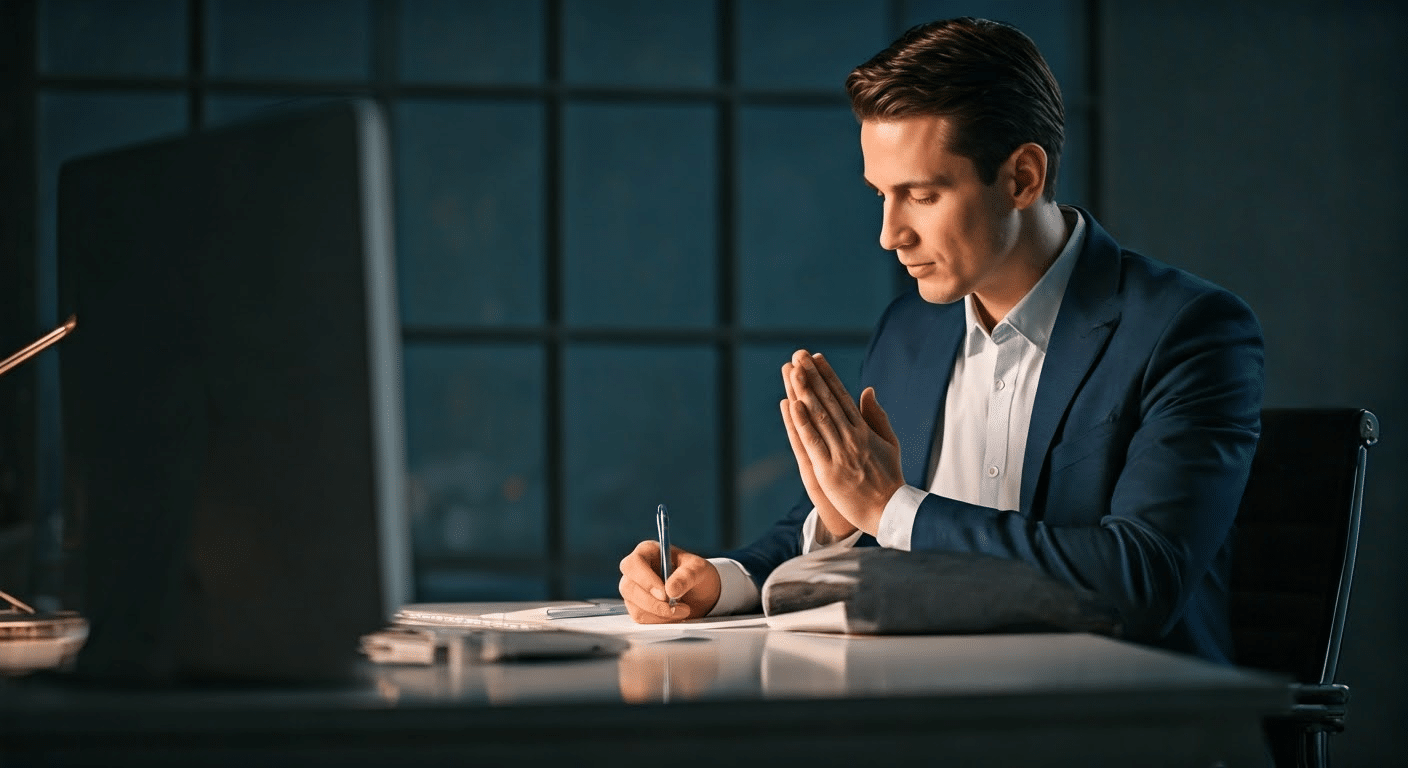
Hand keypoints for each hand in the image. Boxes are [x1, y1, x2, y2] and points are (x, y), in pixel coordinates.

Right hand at [618, 540, 720, 623]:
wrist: (701, 594)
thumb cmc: (696, 574)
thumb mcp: (699, 569)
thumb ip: (687, 576)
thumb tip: (670, 590)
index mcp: (647, 552)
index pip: (633, 564)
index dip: (645, 580)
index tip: (665, 594)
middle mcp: (635, 570)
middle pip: (628, 587)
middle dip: (652, 602)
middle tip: (673, 607)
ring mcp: (633, 589)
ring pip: (634, 606)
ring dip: (659, 613)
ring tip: (683, 609)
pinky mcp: (636, 606)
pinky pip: (640, 617)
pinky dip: (659, 620)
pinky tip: (674, 614)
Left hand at [783, 350, 903, 535]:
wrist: (890, 511)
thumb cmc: (889, 477)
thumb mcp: (888, 442)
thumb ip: (876, 416)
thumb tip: (867, 390)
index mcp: (864, 430)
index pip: (843, 396)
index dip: (828, 375)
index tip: (816, 357)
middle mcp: (852, 437)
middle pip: (828, 401)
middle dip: (812, 376)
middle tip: (799, 354)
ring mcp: (840, 453)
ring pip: (819, 417)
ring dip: (805, 392)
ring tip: (793, 370)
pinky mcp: (829, 470)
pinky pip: (813, 443)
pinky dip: (802, 423)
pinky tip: (792, 405)